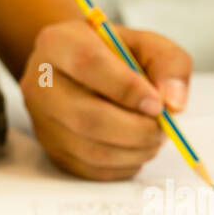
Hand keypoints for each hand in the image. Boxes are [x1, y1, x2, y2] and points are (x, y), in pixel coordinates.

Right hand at [19, 21, 192, 179]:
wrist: (83, 71)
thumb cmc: (116, 55)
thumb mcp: (147, 44)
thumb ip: (169, 64)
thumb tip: (173, 105)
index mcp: (59, 43)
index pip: (88, 64)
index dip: (127, 88)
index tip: (158, 105)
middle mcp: (40, 83)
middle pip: (88, 117)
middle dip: (137, 130)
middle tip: (163, 129)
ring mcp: (42, 121)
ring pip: (92, 150)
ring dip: (135, 151)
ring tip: (154, 137)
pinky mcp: (52, 151)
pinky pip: (92, 170)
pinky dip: (124, 165)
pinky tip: (135, 148)